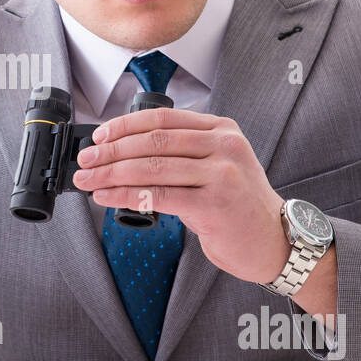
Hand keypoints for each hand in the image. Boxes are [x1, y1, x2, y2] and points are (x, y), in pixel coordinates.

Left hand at [71, 108, 290, 285]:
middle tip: (85, 159)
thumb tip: (124, 156)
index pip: (163, 118)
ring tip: (88, 179)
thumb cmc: (239, 207)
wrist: (275, 242)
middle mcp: (224, 146)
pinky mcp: (213, 204)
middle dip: (111, 150)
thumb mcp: (218, 167)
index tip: (99, 135)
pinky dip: (125, 195)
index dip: (125, 125)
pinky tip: (106, 197)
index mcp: (222, 130)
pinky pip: (157, 195)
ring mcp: (221, 174)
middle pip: (153, 141)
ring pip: (151, 167)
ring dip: (111, 173)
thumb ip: (182, 155)